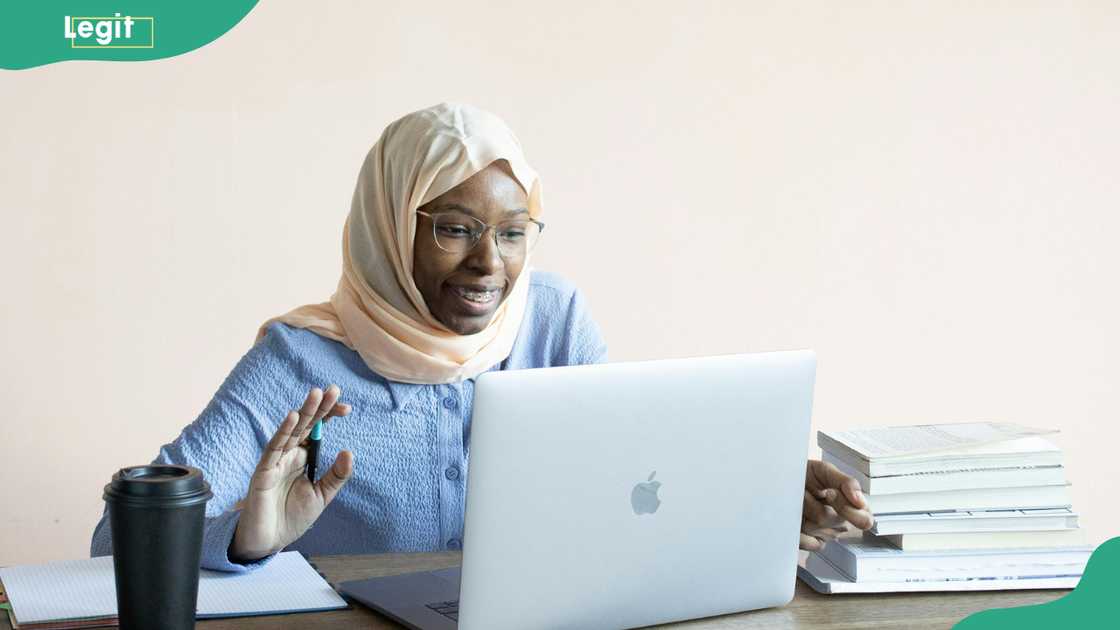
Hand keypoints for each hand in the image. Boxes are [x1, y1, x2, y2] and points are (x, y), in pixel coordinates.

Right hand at [231, 385, 353, 561]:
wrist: (270, 541)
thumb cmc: (293, 517)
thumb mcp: (322, 495)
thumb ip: (335, 475)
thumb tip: (349, 452)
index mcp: (305, 458)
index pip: (318, 431)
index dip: (330, 417)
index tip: (348, 408)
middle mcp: (290, 455)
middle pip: (306, 425)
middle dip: (319, 407)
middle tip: (333, 389)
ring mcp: (276, 461)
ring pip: (291, 431)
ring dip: (303, 413)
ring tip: (316, 394)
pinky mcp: (264, 471)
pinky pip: (274, 448)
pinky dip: (283, 432)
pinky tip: (293, 417)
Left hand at [799, 459, 874, 550]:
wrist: (781, 480)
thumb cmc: (805, 474)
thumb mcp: (825, 471)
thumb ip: (847, 482)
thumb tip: (860, 500)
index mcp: (853, 507)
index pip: (865, 520)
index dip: (847, 507)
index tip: (830, 492)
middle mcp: (841, 523)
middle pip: (836, 521)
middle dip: (818, 503)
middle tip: (808, 492)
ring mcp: (826, 534)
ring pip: (817, 527)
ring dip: (804, 509)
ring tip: (799, 499)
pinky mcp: (811, 542)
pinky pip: (808, 542)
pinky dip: (798, 526)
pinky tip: (795, 514)